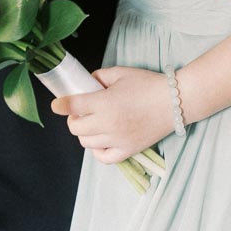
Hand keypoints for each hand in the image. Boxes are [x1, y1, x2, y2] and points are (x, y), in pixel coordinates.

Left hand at [50, 66, 172, 163]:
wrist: (174, 101)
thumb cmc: (148, 84)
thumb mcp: (121, 73)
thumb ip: (100, 77)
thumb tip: (87, 83)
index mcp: (105, 102)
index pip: (74, 106)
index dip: (61, 105)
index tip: (57, 104)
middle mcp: (108, 124)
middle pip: (76, 128)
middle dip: (73, 119)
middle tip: (80, 112)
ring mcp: (118, 140)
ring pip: (87, 143)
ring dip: (84, 133)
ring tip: (91, 123)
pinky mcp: (128, 151)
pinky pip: (104, 158)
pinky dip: (97, 150)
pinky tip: (101, 139)